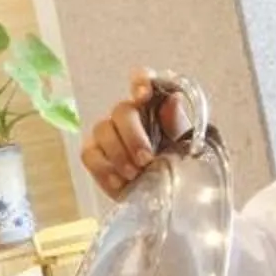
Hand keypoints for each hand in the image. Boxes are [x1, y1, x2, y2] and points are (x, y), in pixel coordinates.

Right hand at [79, 69, 192, 198]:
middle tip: (146, 159)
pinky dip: (104, 169)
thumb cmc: (175, 164)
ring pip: (102, 129)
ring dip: (118, 154)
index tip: (143, 95)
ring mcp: (108, 133)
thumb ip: (177, 123)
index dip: (140, 81)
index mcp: (152, 105)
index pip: (141, 79)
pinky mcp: (95, 154)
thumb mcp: (185, 146)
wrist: (162, 195)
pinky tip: (119, 182)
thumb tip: (173, 101)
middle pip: (121, 111)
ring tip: (135, 174)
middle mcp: (128, 115)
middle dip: (132, 136)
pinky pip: (89, 154)